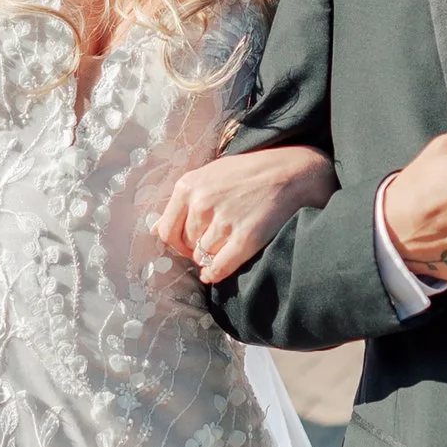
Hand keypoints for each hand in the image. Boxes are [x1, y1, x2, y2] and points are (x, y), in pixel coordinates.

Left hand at [157, 143, 339, 279]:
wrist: (292, 172)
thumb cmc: (250, 173)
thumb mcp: (211, 174)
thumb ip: (185, 200)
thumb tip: (154, 230)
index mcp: (188, 186)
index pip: (166, 231)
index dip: (177, 243)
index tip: (189, 244)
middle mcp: (201, 203)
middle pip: (187, 246)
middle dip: (197, 249)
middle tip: (215, 243)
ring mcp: (223, 221)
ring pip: (203, 257)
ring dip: (211, 257)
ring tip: (227, 245)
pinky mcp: (245, 238)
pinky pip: (219, 267)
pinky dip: (215, 274)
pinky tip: (216, 273)